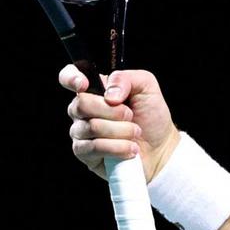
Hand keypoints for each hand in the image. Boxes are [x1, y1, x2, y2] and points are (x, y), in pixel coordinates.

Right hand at [60, 65, 180, 182]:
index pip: (69, 76)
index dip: (71, 78)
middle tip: (130, 116)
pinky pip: (94, 148)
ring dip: (121, 131)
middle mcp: (83, 110)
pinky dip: (118, 147)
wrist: (160, 147)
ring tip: (135, 133)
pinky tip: (130, 148)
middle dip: (114, 111)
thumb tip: (109, 95)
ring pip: (91, 127)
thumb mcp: (147, 88)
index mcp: (95, 90)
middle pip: (81, 104)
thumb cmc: (151, 116)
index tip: (83, 85)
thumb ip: (127, 79)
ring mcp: (81, 132)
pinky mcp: (84, 153)